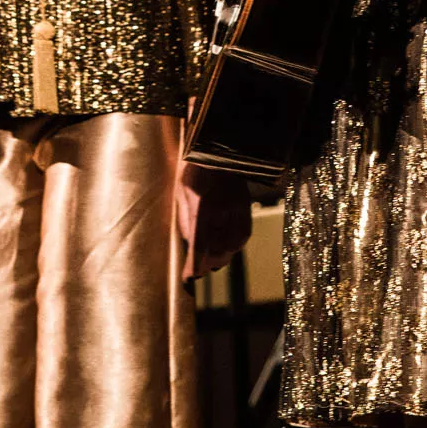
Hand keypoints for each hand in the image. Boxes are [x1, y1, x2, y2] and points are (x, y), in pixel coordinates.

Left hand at [176, 158, 251, 281]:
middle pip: (218, 250)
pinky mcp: (246, 206)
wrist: (219, 150)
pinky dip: (235, 246)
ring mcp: (237, 209)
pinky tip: (227, 247)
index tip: (189, 277)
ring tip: (212, 262)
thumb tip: (190, 245)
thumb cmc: (194, 170)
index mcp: (202, 207)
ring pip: (232, 245)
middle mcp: (222, 211)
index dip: (194, 266)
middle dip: (208, 265)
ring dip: (222, 258)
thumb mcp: (181, 193)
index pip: (199, 246)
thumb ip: (185, 220)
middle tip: (198, 271)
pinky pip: (243, 234)